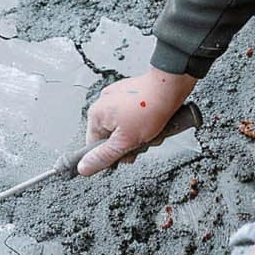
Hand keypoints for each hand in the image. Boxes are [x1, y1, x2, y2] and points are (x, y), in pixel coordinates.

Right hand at [79, 68, 197, 174]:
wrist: (170, 86)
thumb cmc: (150, 108)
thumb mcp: (125, 141)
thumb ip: (104, 156)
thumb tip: (84, 168)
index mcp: (96, 114)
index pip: (95, 146)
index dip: (111, 155)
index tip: (126, 154)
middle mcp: (103, 103)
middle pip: (112, 137)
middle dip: (129, 144)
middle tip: (142, 141)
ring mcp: (117, 97)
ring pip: (125, 128)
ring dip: (140, 134)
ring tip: (151, 129)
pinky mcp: (131, 94)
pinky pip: (133, 116)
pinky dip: (144, 122)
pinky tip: (154, 121)